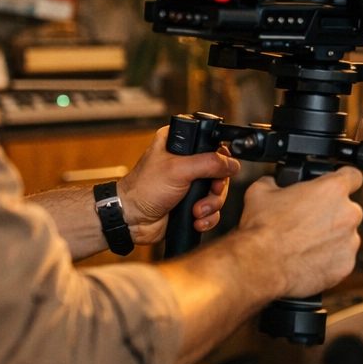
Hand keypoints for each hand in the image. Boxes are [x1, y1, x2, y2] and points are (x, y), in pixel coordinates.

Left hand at [117, 126, 238, 244]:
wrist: (131, 220)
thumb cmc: (143, 190)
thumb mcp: (178, 170)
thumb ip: (209, 163)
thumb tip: (232, 164)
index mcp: (179, 144)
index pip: (211, 144)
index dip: (220, 157)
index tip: (219, 169)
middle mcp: (186, 162)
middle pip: (220, 171)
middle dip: (216, 188)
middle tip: (210, 192)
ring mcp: (189, 184)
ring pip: (218, 192)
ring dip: (211, 205)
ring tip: (197, 211)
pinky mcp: (191, 203)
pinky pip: (212, 210)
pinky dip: (208, 217)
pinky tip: (196, 220)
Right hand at [216, 167, 362, 299]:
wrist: (261, 266)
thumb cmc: (262, 229)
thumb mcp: (261, 191)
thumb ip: (277, 181)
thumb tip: (275, 182)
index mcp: (333, 189)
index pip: (353, 175)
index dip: (344, 179)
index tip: (336, 186)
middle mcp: (349, 213)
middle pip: (348, 208)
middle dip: (332, 213)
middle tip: (309, 221)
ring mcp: (350, 241)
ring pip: (346, 235)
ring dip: (332, 237)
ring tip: (306, 243)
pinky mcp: (346, 265)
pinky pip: (342, 258)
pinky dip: (330, 259)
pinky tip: (309, 258)